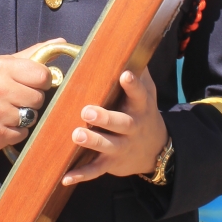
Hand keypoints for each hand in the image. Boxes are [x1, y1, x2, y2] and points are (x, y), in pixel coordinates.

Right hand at [0, 40, 63, 151]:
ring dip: (25, 117)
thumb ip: (34, 54)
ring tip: (10, 111)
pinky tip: (4, 124)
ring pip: (31, 118)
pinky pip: (21, 135)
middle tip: (18, 98)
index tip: (34, 83)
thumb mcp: (7, 63)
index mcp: (1, 67)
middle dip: (32, 100)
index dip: (43, 81)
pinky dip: (17, 132)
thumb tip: (61, 41)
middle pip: (38, 99)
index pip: (42, 76)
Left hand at [62, 67, 167, 185]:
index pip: (139, 94)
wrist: (156, 149)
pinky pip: (95, 170)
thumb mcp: (147, 93)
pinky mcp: (111, 163)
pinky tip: (65, 177)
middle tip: (88, 111)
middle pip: (121, 123)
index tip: (125, 75)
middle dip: (105, 118)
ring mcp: (122, 147)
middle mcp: (132, 128)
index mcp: (140, 107)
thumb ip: (139, 72)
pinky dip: (80, 175)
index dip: (133, 85)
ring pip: (107, 146)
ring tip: (76, 135)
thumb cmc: (143, 112)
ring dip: (92, 141)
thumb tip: (130, 44)